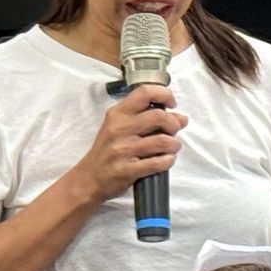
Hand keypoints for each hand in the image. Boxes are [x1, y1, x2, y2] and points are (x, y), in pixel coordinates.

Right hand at [71, 84, 185, 202]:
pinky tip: (165, 160)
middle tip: (172, 132)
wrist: (89, 178)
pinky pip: (158, 162)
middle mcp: (119, 129)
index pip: (145, 93)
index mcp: (118, 114)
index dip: (165, 95)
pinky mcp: (127, 169)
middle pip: (159, 116)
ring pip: (163, 141)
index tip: (172, 104)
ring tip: (170, 149)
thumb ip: (149, 119)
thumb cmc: (108, 151)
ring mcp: (122, 149)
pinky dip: (168, 161)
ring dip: (174, 146)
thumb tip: (181, 118)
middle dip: (173, 125)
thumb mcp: (122, 128)